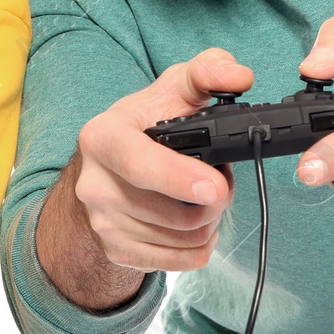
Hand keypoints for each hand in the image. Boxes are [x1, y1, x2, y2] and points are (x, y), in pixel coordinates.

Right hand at [71, 47, 252, 272]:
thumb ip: (208, 71)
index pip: (139, 163)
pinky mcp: (116, 250)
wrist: (107, 165)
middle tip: (220, 179)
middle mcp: (94, 183)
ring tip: (205, 196)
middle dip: (215, 199)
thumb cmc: (146, 123)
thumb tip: (239, 76)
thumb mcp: (173, 87)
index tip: (215, 186)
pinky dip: (199, 246)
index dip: (179, 178)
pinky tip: (197, 221)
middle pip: (175, 213)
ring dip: (210, 221)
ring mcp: (102, 222)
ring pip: (183, 240)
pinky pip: (179, 262)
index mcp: (102, 137)